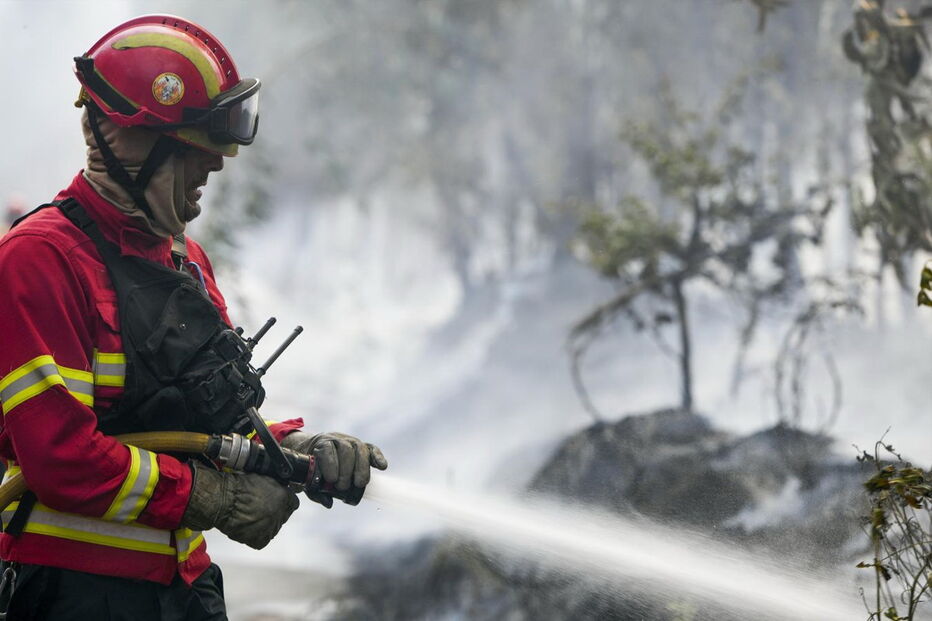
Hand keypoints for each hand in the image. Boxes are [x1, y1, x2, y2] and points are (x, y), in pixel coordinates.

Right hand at [182, 461, 299, 548]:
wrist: (225, 500)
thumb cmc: (238, 487)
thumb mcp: (262, 478)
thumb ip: (275, 484)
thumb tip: (280, 486)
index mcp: (284, 496)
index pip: (292, 502)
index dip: (283, 502)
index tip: (277, 502)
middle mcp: (281, 513)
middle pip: (283, 516)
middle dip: (274, 513)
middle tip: (259, 509)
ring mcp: (271, 527)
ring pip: (272, 528)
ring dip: (265, 524)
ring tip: (250, 517)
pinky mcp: (261, 540)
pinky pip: (261, 540)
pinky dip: (255, 536)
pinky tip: (247, 526)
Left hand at [281, 431, 387, 507]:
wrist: (312, 449)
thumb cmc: (311, 466)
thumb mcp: (307, 478)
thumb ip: (315, 491)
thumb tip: (329, 503)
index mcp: (320, 444)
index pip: (326, 448)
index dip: (330, 463)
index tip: (332, 480)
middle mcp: (337, 439)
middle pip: (346, 449)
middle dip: (346, 469)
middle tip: (343, 487)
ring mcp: (351, 441)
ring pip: (360, 448)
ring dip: (362, 467)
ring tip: (360, 484)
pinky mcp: (362, 446)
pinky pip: (372, 449)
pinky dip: (378, 457)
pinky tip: (382, 467)